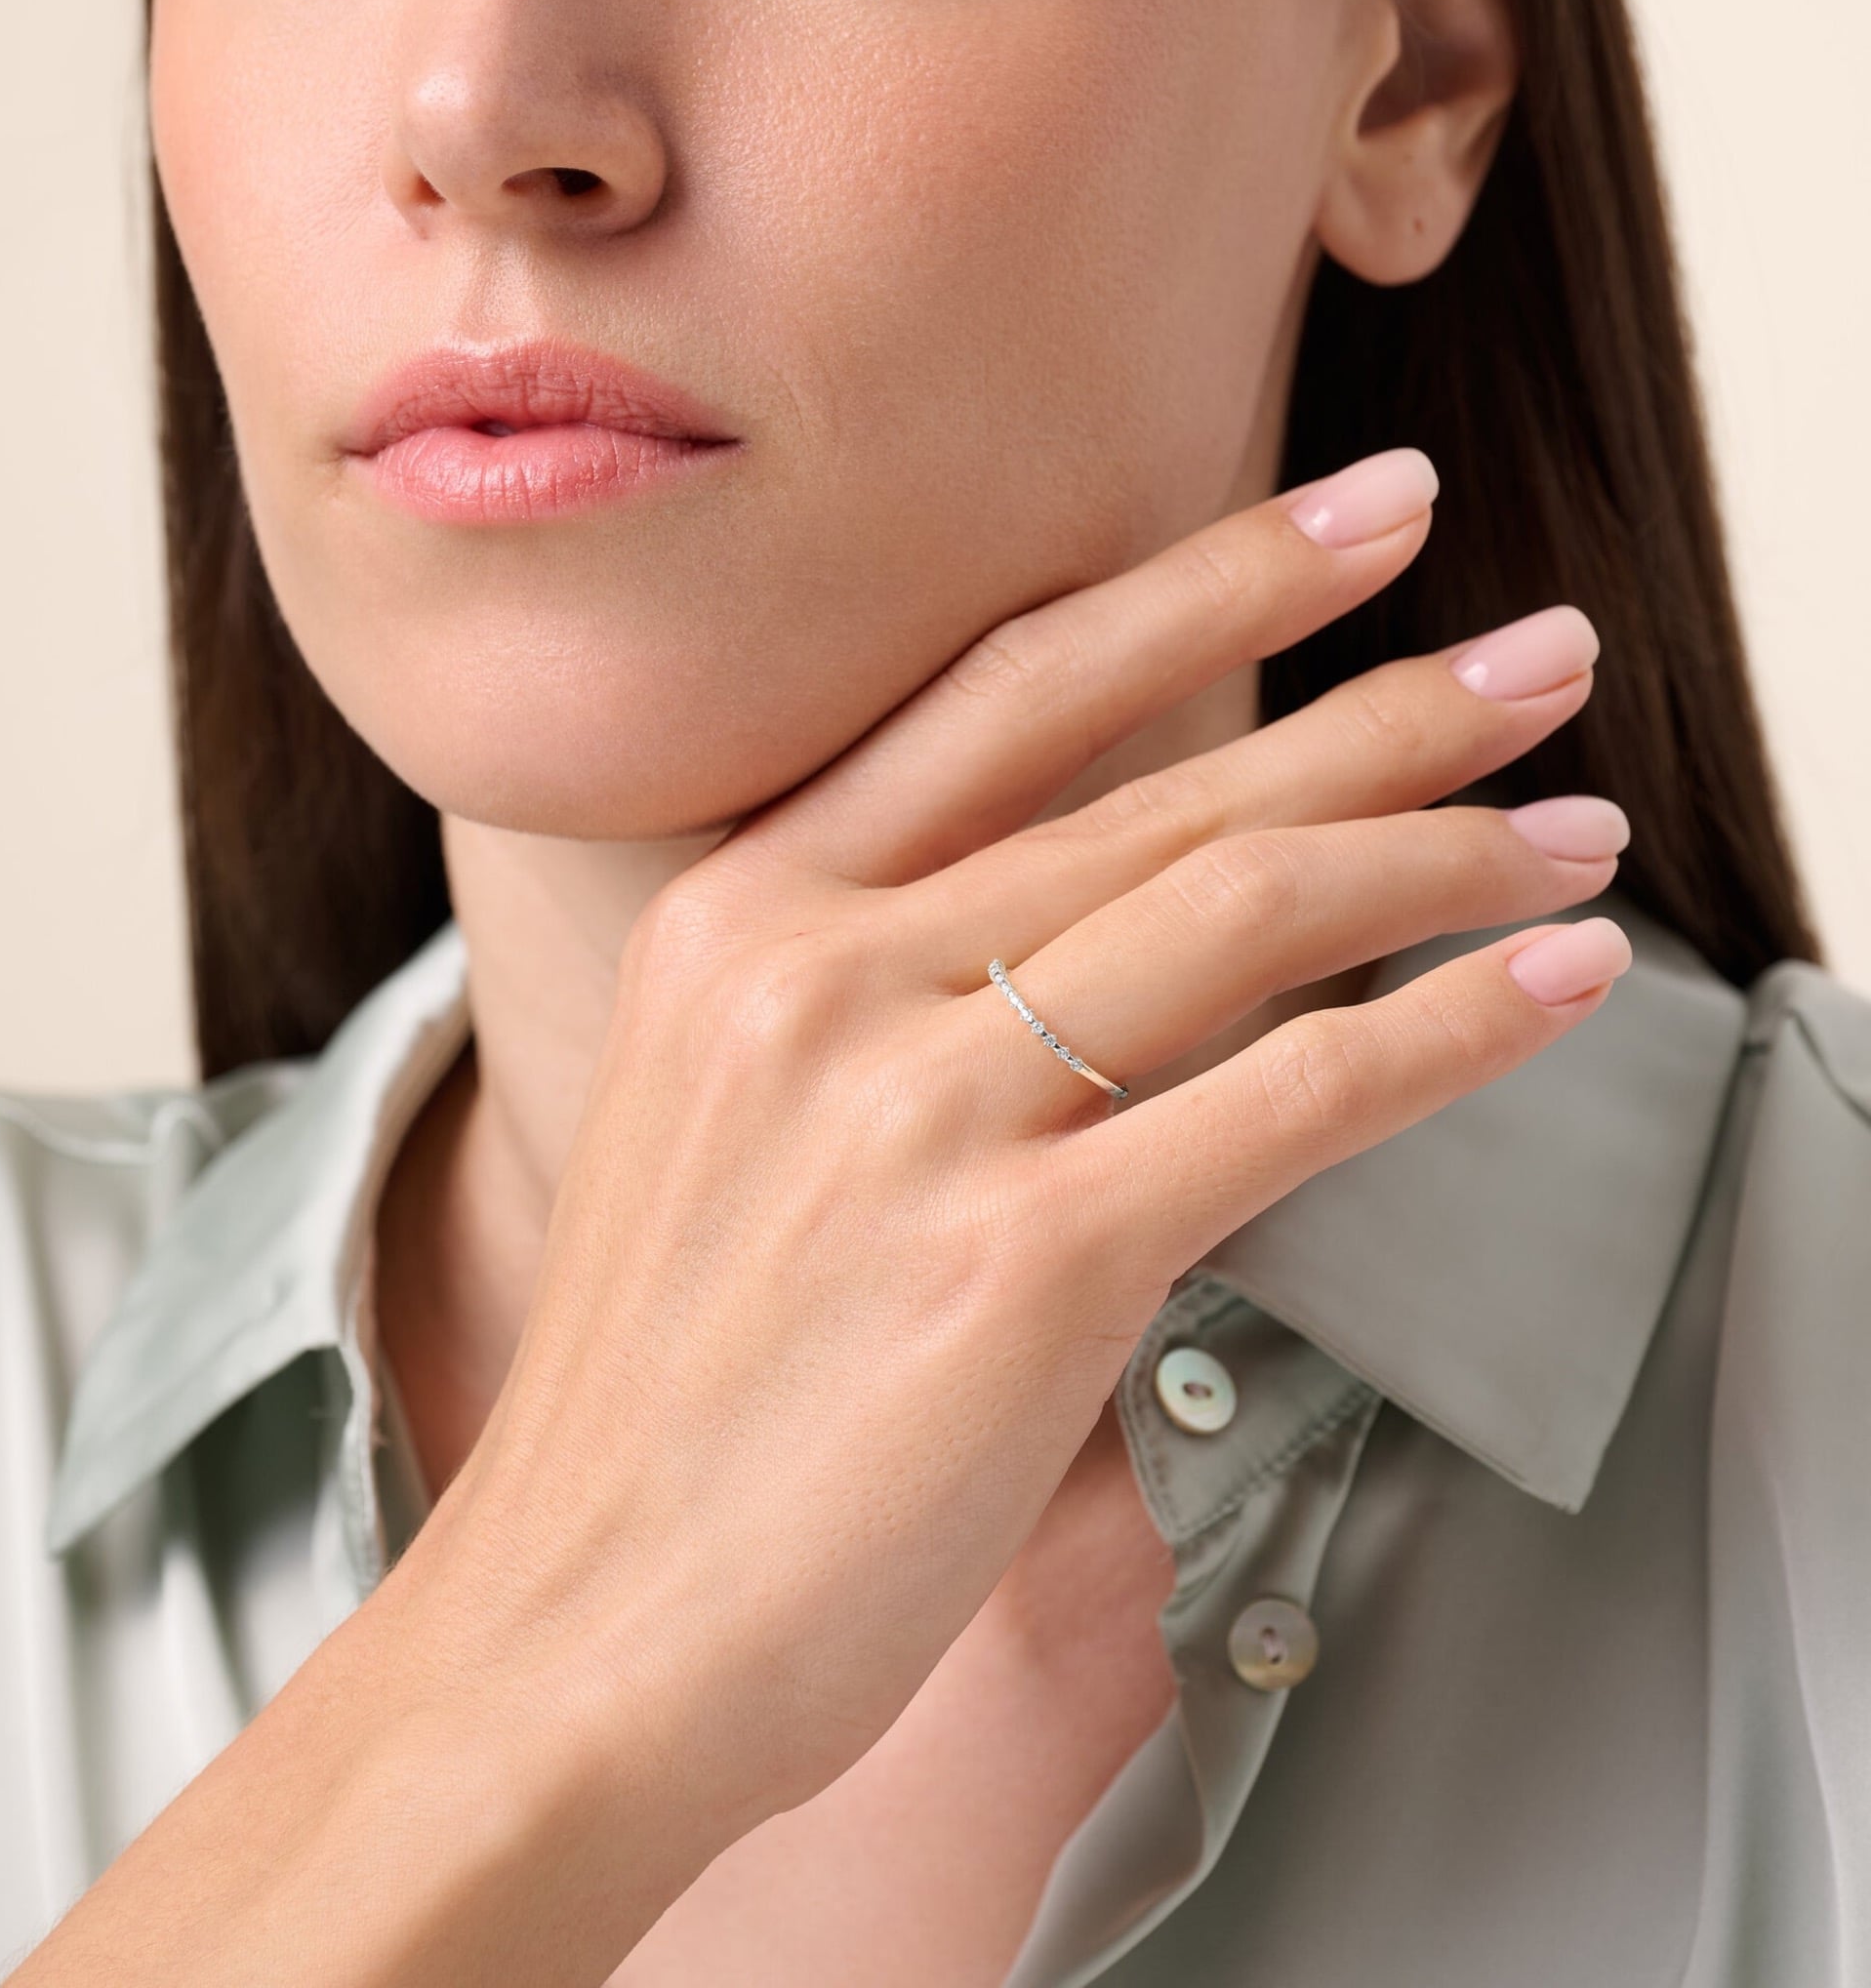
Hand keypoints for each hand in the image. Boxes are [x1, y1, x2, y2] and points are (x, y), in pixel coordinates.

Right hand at [422, 447, 1625, 1842]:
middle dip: (1385, 705)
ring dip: (1442, 854)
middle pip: (1158, 785)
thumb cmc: (670, 1402)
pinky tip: (1551, 991)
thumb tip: (1115, 965)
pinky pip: (1287, 1100)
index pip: (1008, 689)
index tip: (1356, 520)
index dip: (1202, 582)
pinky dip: (1445, 1034)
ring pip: (1236, 911)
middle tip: (1542, 655)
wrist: (579, 1631)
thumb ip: (895, 1018)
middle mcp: (815, 974)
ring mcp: (911, 1110)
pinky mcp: (1015, 1263)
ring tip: (1572, 829)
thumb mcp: (737, 1136)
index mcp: (736, 920)